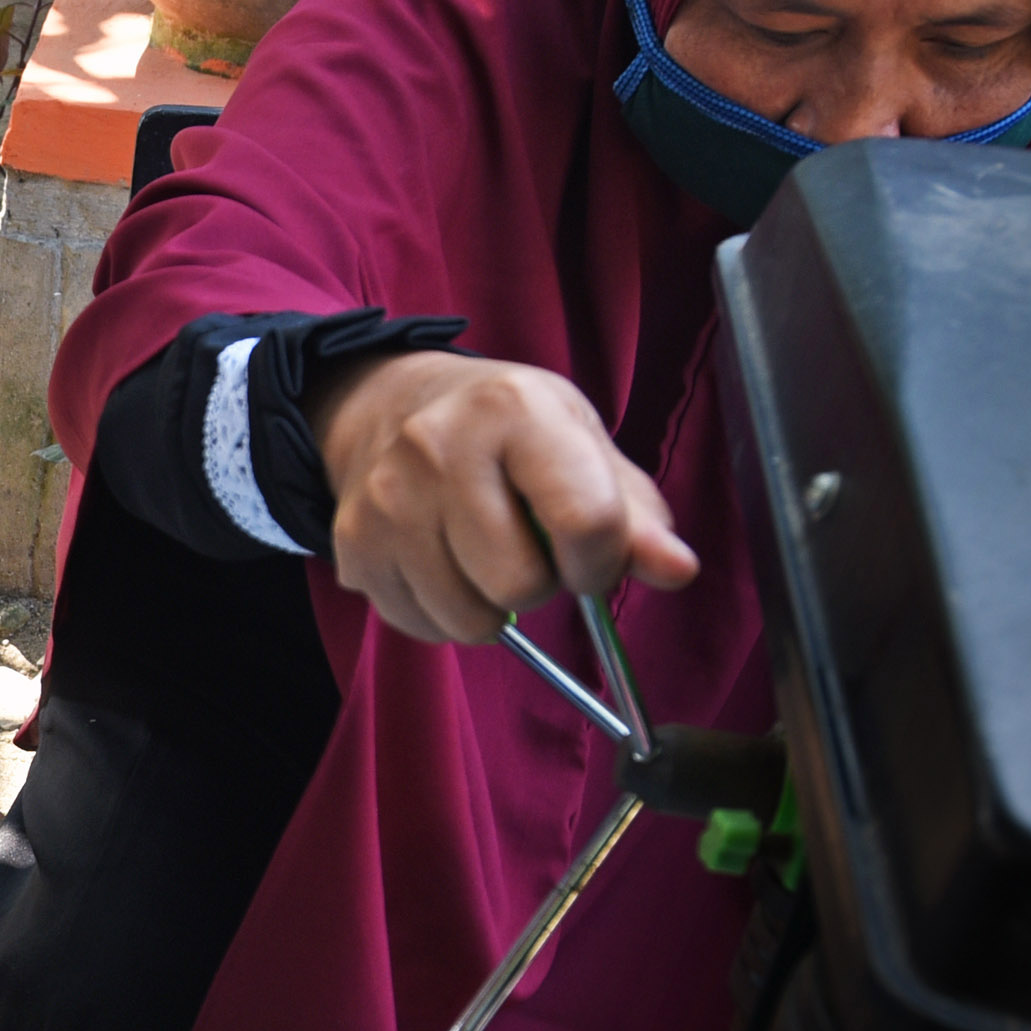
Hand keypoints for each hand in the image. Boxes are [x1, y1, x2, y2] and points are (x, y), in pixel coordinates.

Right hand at [309, 352, 697, 643]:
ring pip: (469, 619)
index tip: (592, 552)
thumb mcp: (577, 441)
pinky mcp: (354, 546)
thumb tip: (677, 570)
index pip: (585, 522)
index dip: (603, 560)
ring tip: (482, 554)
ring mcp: (387, 500)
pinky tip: (443, 564)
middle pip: (522, 584)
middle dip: (540, 583)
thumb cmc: (501, 428)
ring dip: (491, 606)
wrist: (387, 404)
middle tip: (527, 545)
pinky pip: (422, 626)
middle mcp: (438, 448)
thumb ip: (634, 512)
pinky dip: (444, 613)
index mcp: (513, 409)